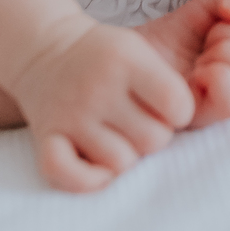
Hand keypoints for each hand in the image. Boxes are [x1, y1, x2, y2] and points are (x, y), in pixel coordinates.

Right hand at [11, 13, 198, 192]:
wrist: (45, 51)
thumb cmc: (105, 58)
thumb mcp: (139, 51)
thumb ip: (167, 84)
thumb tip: (184, 124)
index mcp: (126, 60)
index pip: (176, 104)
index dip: (181, 111)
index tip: (169, 105)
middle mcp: (98, 87)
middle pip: (154, 140)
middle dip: (154, 134)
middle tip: (139, 120)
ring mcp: (72, 115)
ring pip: (121, 163)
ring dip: (125, 155)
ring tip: (116, 135)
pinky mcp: (47, 136)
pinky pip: (68, 175)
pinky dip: (86, 179)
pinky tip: (96, 167)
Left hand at [143, 0, 229, 128]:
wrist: (130, 56)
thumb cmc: (170, 36)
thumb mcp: (203, 6)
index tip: (218, 23)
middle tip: (207, 41)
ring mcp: (225, 101)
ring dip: (227, 54)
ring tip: (200, 57)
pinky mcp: (204, 117)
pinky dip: (216, 76)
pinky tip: (193, 74)